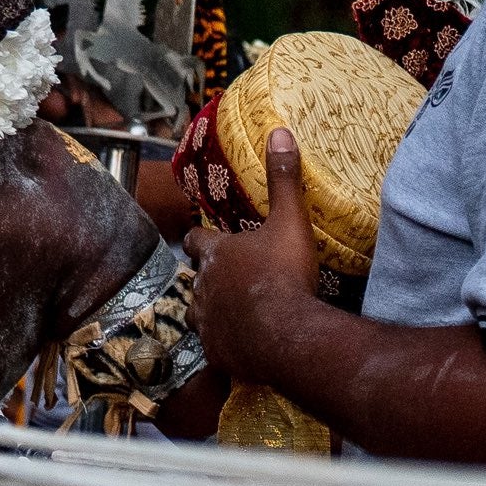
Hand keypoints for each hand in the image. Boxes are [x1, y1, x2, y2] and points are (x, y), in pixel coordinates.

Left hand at [181, 126, 324, 381]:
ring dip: (210, 312)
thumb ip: (283, 179)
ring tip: (228, 314)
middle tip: (224, 280)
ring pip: (197, 315)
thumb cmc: (284, 275)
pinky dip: (224, 344)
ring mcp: (207, 323)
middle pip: (195, 280)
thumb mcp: (289, 220)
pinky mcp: (217, 353)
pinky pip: (215, 347)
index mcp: (217, 254)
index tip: (198, 238)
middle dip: (207, 279)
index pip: (195, 240)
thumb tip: (279, 132)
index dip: (197, 238)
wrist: (285, 334)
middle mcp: (203, 287)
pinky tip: (239, 346)